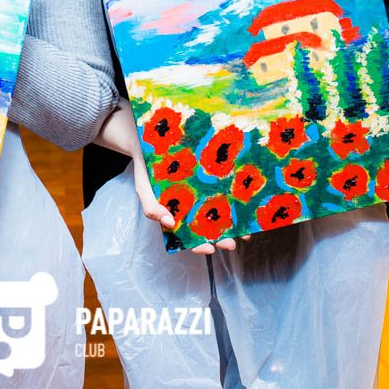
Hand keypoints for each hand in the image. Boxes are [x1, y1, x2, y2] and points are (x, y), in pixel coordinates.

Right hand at [131, 152, 245, 252]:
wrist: (148, 140)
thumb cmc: (146, 170)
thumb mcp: (143, 190)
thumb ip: (152, 208)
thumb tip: (171, 224)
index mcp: (176, 214)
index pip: (188, 236)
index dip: (199, 245)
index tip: (209, 248)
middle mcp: (192, 206)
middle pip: (208, 227)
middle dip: (221, 238)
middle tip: (231, 243)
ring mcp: (203, 192)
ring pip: (220, 212)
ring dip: (233, 224)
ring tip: (245, 231)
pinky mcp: (212, 177)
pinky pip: (225, 189)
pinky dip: (235, 198)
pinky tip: (245, 203)